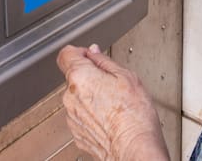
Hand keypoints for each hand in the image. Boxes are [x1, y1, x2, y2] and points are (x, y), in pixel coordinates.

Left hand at [58, 44, 167, 160]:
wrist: (135, 149)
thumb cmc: (134, 117)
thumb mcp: (126, 77)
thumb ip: (104, 60)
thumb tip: (94, 53)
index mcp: (80, 77)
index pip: (66, 54)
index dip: (80, 52)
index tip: (90, 56)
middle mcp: (70, 97)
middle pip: (74, 77)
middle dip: (90, 77)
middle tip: (111, 84)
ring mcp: (72, 117)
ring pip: (78, 98)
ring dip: (91, 98)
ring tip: (114, 105)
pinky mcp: (77, 133)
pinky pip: (82, 116)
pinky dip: (92, 115)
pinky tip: (110, 118)